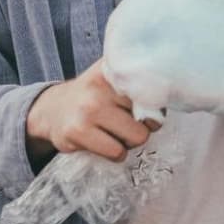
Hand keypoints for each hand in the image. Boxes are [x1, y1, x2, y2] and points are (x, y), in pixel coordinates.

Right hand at [25, 62, 156, 163]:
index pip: (153, 91)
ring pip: (136, 137)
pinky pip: (116, 152)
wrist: (51, 110)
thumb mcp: (112, 80)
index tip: (143, 108)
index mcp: (112, 69)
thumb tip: (172, 95)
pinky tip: (103, 143)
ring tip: (114, 133)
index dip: (153, 105)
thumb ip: (139, 82)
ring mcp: (88, 109)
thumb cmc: (94, 97)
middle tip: (125, 124)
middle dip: (142, 127)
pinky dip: (115, 153)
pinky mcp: (77, 132)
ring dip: (129, 142)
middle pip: (149, 118)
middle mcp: (99, 86)